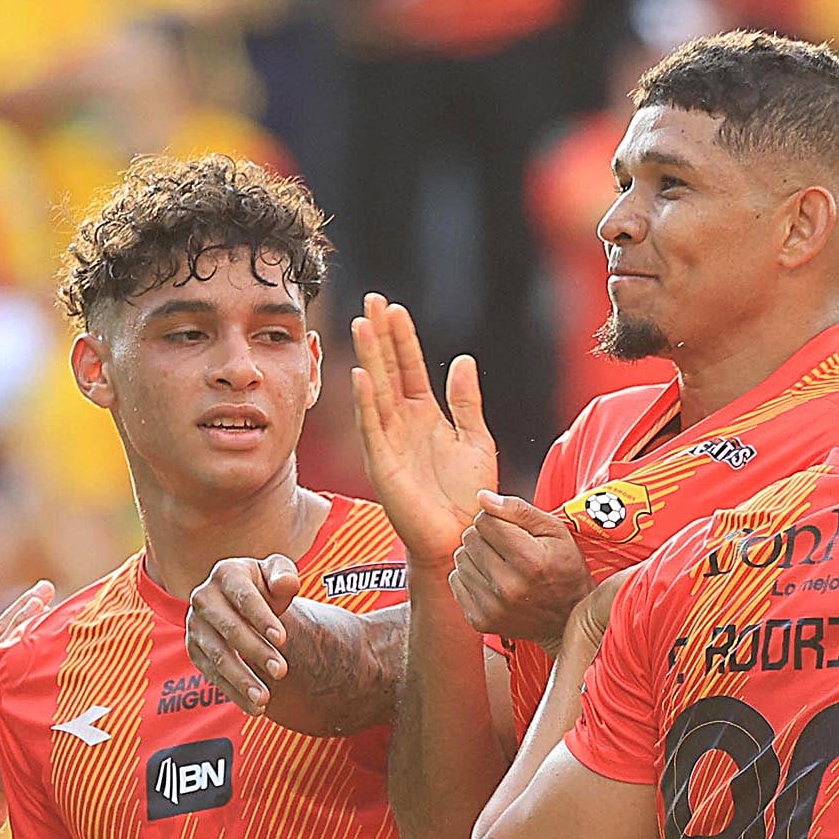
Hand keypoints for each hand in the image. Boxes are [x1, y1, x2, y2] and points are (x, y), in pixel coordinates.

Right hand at [188, 554, 301, 712]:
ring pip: (218, 656)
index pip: (244, 597)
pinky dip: (234, 693)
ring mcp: (196, 626)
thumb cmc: (266, 588)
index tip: (283, 639)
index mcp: (226, 574)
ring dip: (242, 680)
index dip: (262, 618)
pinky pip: (213, 675)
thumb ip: (284, 574)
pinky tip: (255, 707)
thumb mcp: (277, 574)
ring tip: (264, 699)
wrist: (245, 605)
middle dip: (256, 651)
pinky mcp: (195, 650)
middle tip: (282, 671)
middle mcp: (204, 598)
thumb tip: (286, 583)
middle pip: (229, 628)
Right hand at [348, 293, 495, 569]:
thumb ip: (466, 400)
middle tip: (371, 301)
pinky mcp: (383, 465)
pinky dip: (366, 402)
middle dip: (380, 335)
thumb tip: (461, 360)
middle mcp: (402, 424)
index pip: (409, 367)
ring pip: (376, 391)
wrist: (462, 537)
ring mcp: (389, 443)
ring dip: (369, 358)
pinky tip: (363, 376)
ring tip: (363, 325)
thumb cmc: (468, 495)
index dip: (402, 338)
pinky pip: (372, 428)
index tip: (394, 308)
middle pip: (387, 370)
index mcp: (424, 416)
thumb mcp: (475, 439)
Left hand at [453, 493, 590, 642]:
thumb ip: (519, 510)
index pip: (485, 521)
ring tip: (499, 564)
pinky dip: (470, 576)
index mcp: (530, 560)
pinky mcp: (480, 620)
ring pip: (460, 558)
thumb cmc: (565, 570)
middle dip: (484, 536)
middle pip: (470, 538)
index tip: (509, 529)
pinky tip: (491, 581)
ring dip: (476, 556)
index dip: (496, 519)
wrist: (566, 621)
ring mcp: (492, 607)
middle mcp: (509, 586)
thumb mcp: (555, 532)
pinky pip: (456, 581)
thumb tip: (482, 497)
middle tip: (505, 547)